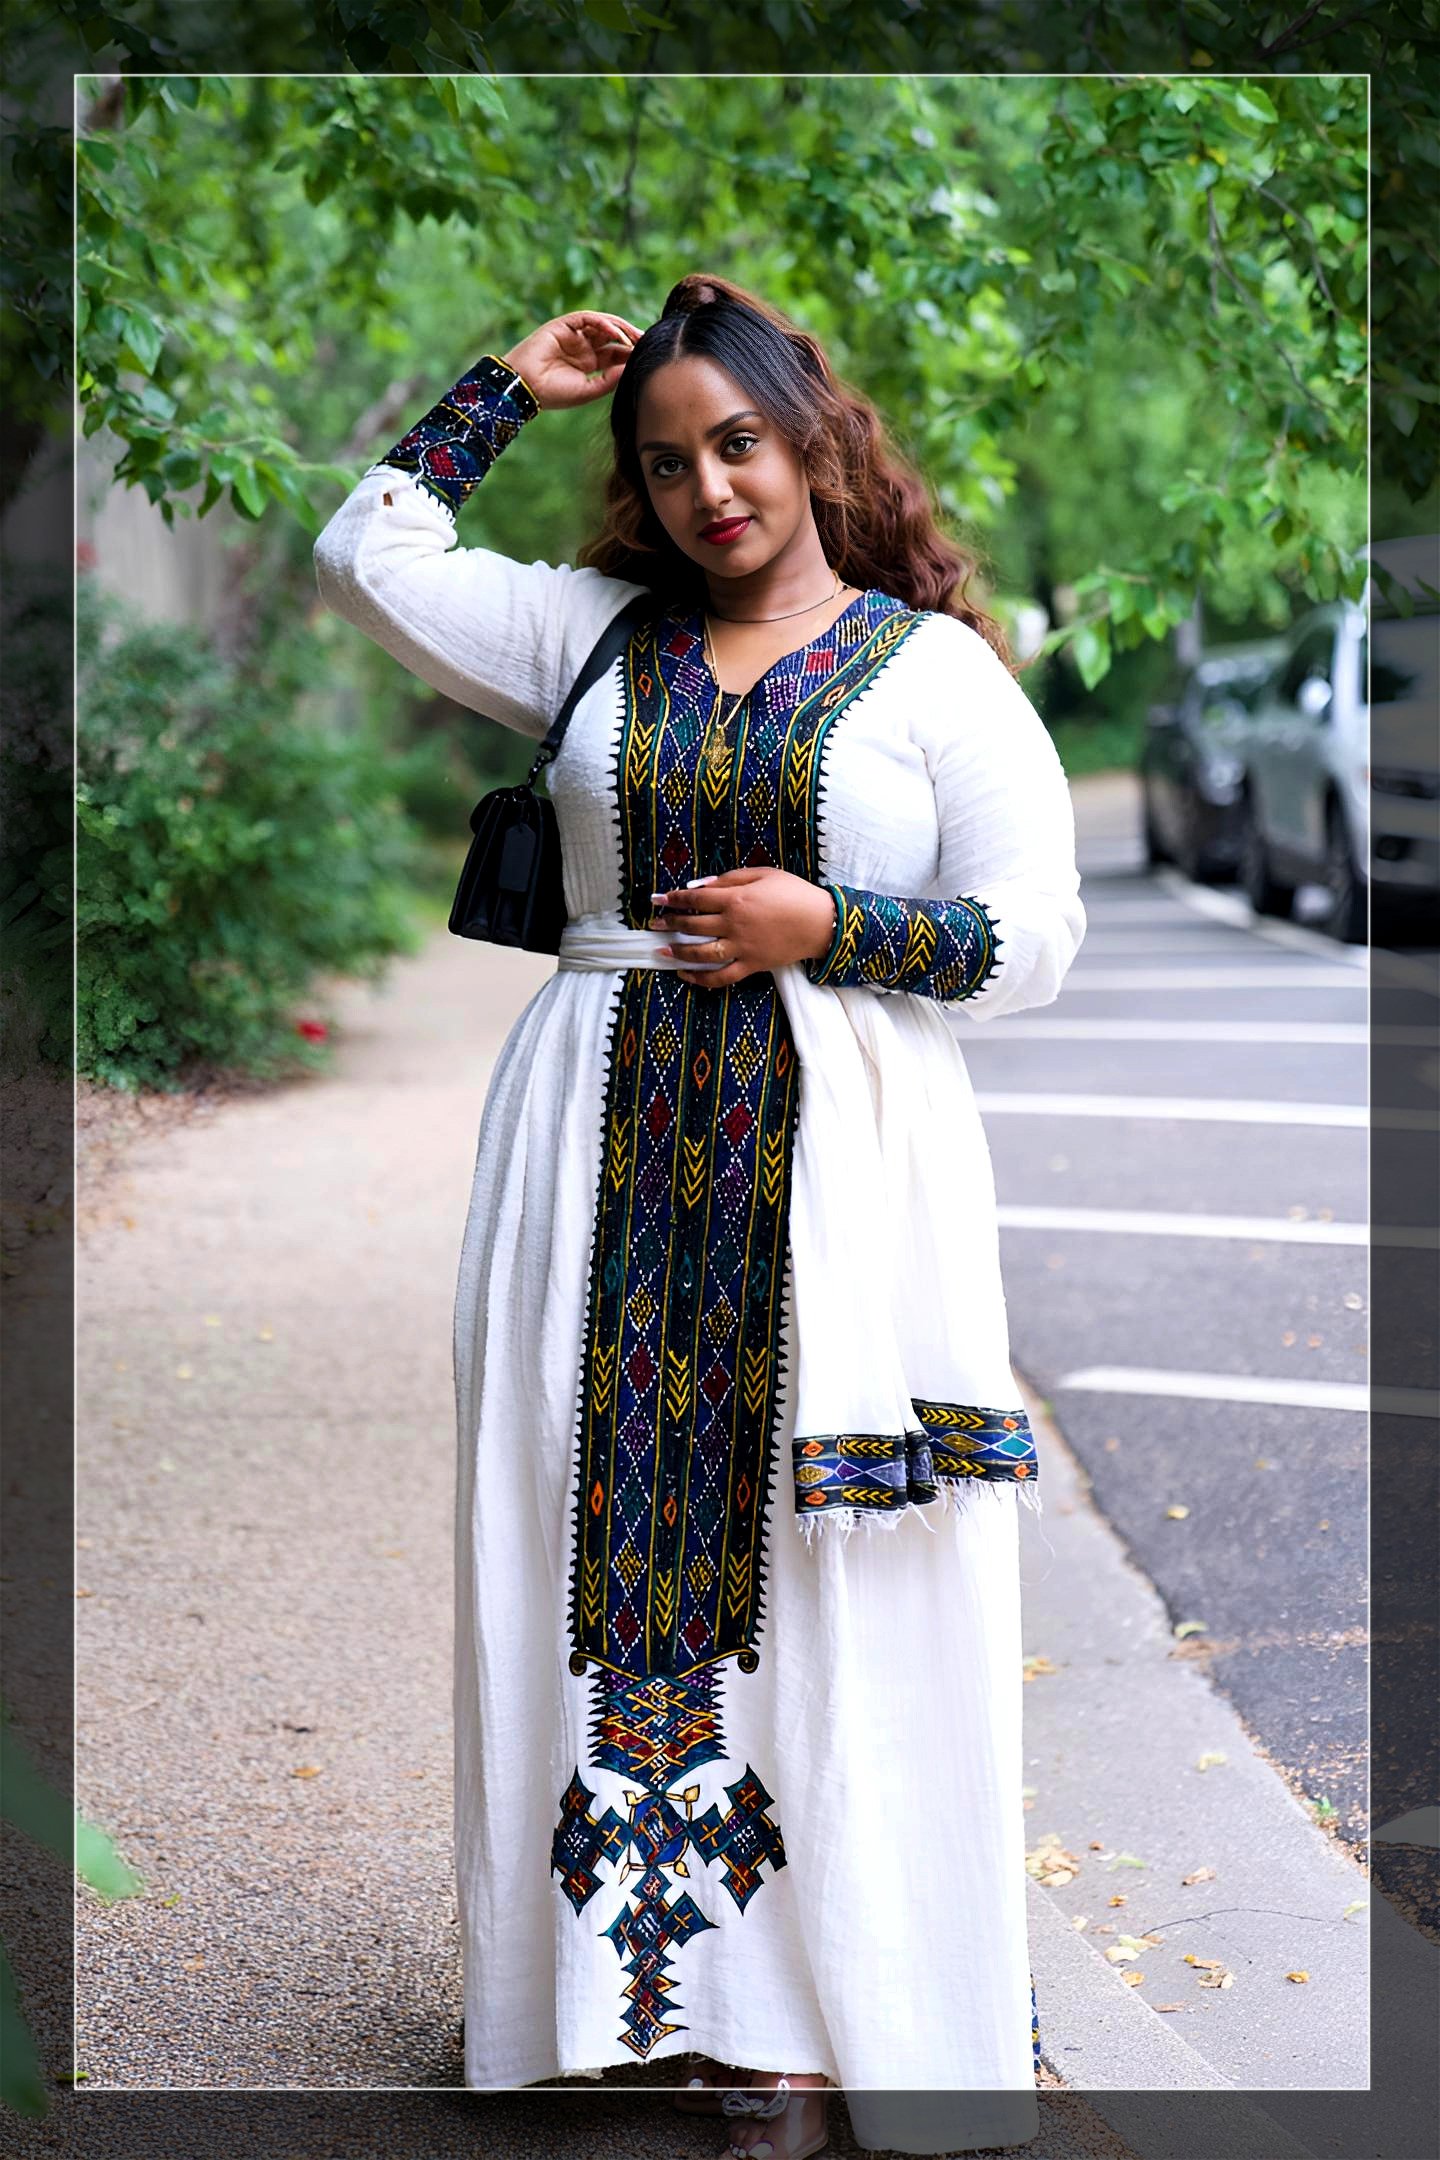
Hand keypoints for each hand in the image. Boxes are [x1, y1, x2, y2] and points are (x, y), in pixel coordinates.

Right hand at [500, 309, 645, 410]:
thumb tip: (631, 367)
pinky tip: (615, 333)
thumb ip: (610, 380)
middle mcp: (583, 347)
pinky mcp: (563, 325)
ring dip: (620, 327)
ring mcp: (574, 335)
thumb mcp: (588, 390)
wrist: (525, 388)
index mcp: (589, 364)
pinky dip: (602, 323)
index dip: (631, 352)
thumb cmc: (553, 394)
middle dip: (630, 336)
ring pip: (602, 324)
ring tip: (635, 335)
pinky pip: (587, 318)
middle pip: (612, 336)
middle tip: (647, 339)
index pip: (615, 353)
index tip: (648, 354)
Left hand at [651, 868, 837, 986]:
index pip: (695, 899)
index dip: (673, 899)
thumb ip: (731, 878)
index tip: (657, 900)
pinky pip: (721, 977)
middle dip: (670, 923)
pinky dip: (700, 979)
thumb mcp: (764, 874)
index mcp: (736, 898)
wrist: (820, 923)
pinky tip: (685, 974)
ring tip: (661, 950)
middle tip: (655, 923)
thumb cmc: (794, 893)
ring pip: (701, 953)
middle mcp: (733, 924)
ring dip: (677, 952)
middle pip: (693, 925)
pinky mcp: (751, 965)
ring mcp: (741, 947)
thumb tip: (703, 886)